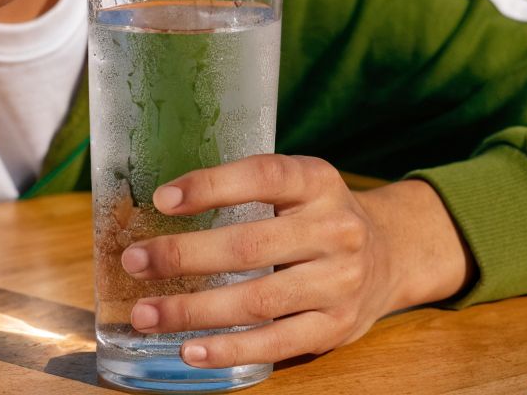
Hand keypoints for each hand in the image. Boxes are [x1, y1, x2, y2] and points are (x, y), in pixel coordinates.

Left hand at [120, 154, 472, 367]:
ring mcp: (340, 282)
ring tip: (146, 314)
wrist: (392, 254)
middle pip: (250, 247)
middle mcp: (335, 229)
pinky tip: (189, 349)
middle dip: (184, 256)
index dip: (211, 186)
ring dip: (193, 310)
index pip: (263, 176)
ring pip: (258, 300)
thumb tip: (161, 206)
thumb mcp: (300, 185)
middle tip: (134, 261)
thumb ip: (248, 190)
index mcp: (318, 182)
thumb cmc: (320, 216)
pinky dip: (228, 349)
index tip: (162, 200)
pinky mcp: (336, 327)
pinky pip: (275, 344)